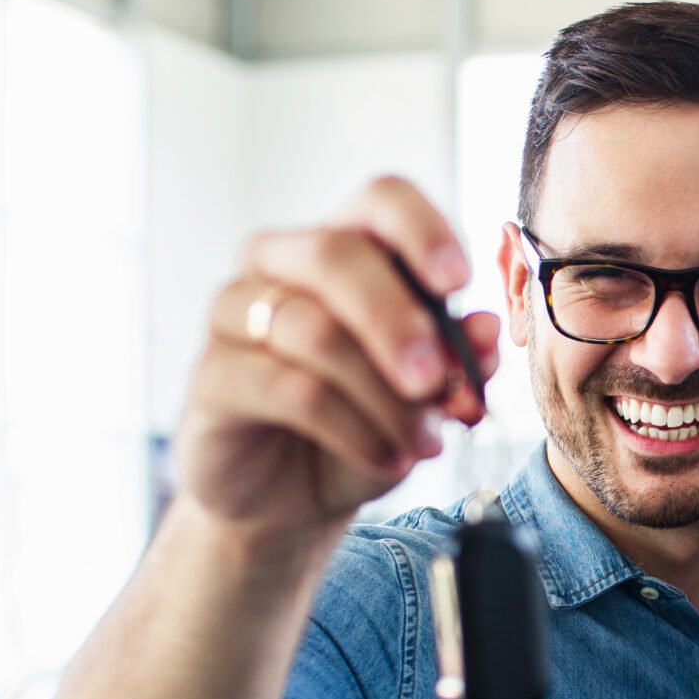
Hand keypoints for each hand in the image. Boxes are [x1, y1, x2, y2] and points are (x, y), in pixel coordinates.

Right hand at [176, 176, 501, 545]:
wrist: (288, 498)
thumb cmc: (358, 426)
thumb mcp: (423, 398)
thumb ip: (458, 360)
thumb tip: (486, 327)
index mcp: (341, 247)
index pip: (379, 199)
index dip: (422, 229)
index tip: (458, 283)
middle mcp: (278, 263)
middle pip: (335, 254)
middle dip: (398, 321)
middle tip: (437, 382)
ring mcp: (235, 314)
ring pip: (316, 332)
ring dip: (386, 399)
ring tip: (424, 445)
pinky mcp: (211, 376)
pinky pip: (291, 390)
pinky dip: (354, 430)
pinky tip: (387, 459)